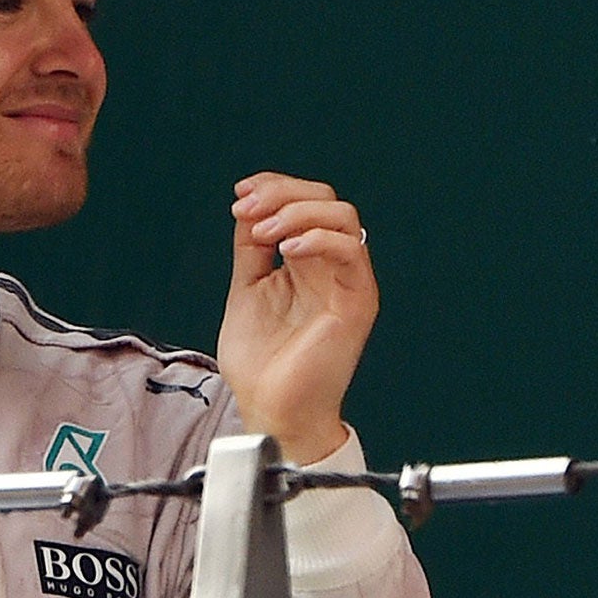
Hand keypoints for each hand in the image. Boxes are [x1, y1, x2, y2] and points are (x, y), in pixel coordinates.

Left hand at [218, 171, 377, 463]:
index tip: (240, 195)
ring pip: (343, 217)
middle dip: (283, 193)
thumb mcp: (247, 290)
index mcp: (309, 263)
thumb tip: (247, 206)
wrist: (271, 409)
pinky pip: (350, 252)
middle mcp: (332, 268)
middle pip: (327, 200)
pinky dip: (317, 239)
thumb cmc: (262, 364)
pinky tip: (285, 251)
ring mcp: (347, 283)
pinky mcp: (357, 302)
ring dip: (297, 213)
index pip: (306, 202)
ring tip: (262, 233)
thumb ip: (252, 249)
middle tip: (247, 210)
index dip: (275, 187)